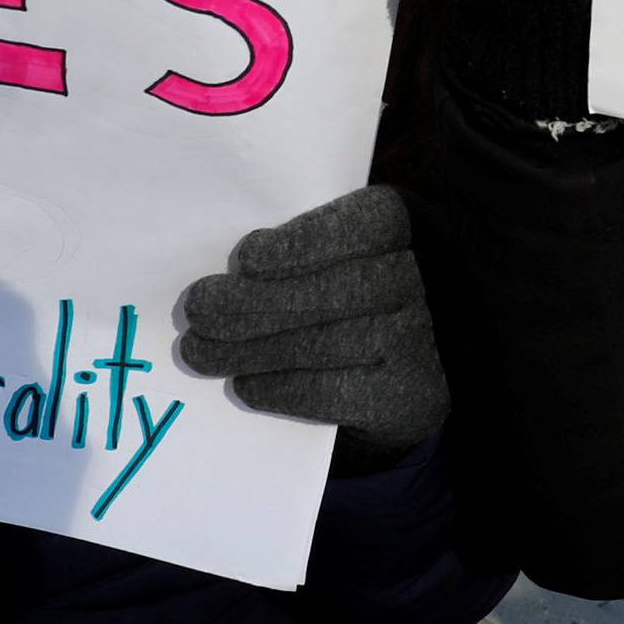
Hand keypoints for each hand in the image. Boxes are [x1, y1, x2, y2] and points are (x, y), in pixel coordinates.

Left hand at [181, 186, 447, 464]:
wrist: (424, 360)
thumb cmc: (365, 284)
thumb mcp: (355, 245)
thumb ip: (308, 245)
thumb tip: (230, 273)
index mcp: (410, 227)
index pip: (366, 227)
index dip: (304, 243)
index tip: (246, 259)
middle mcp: (426, 281)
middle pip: (338, 291)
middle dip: (256, 303)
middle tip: (198, 309)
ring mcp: (420, 341)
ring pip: (324, 345)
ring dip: (250, 350)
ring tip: (200, 352)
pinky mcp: (408, 396)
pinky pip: (332, 393)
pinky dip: (278, 389)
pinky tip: (244, 382)